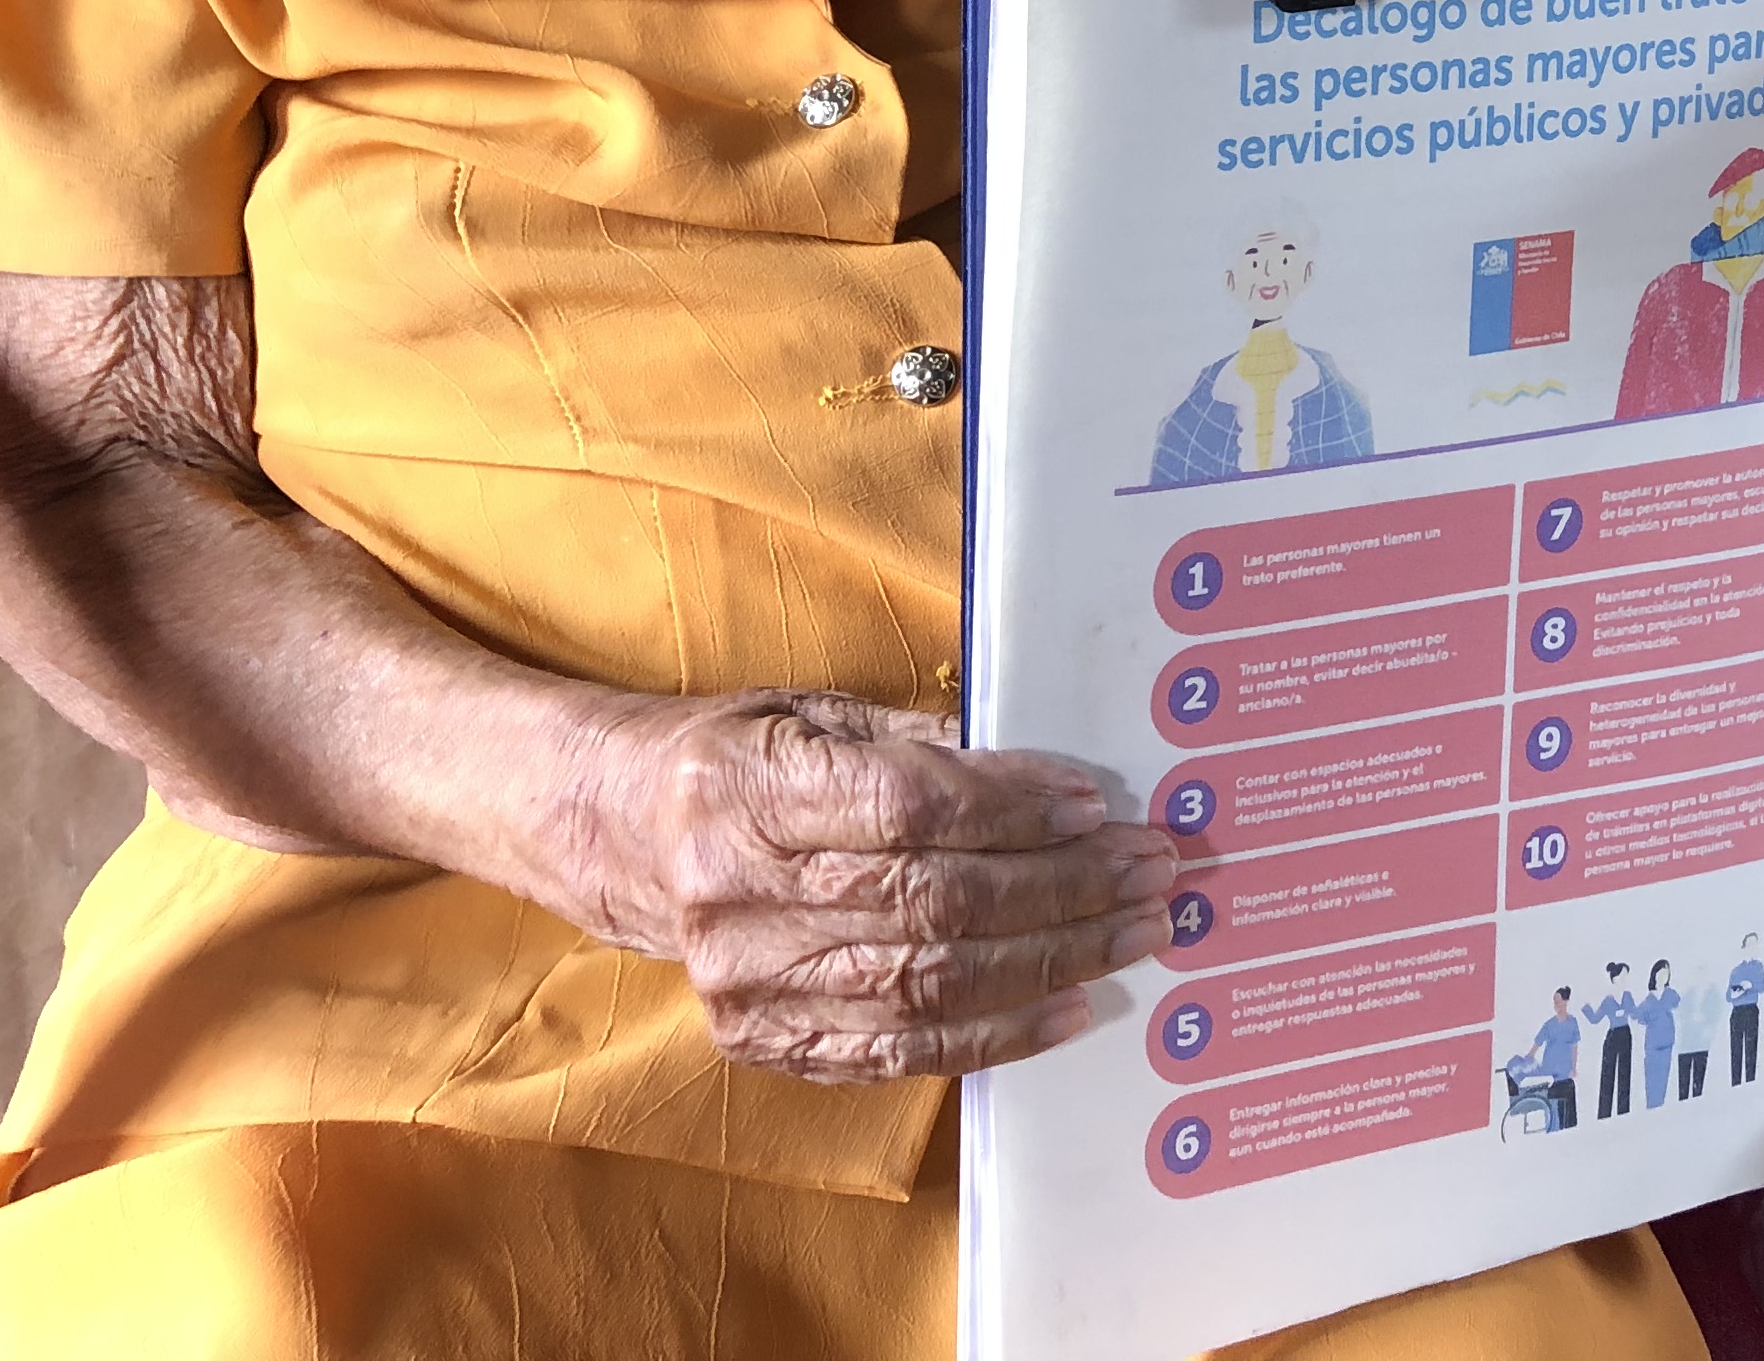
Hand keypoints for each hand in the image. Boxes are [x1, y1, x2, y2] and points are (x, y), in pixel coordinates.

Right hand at [546, 688, 1175, 1082]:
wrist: (608, 831)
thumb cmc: (728, 754)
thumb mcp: (806, 712)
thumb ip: (915, 742)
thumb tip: (1041, 774)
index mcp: (750, 789)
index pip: (909, 808)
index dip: (1014, 810)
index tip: (1098, 805)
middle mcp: (741, 894)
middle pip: (934, 905)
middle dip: (1064, 889)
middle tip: (1155, 872)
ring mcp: (748, 981)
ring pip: (929, 985)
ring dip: (1052, 963)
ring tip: (1136, 935)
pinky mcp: (761, 1039)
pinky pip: (896, 1051)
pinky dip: (994, 1035)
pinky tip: (1067, 1007)